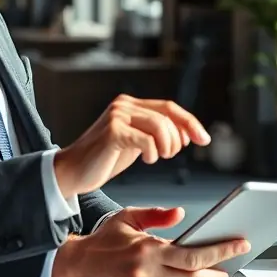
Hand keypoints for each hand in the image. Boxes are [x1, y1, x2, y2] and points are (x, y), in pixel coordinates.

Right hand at [51, 206, 249, 276]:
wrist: (76, 265)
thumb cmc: (104, 240)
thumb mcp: (129, 217)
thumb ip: (158, 215)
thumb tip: (181, 214)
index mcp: (148, 250)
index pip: (194, 255)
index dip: (221, 251)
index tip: (239, 245)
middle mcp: (146, 274)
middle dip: (216, 275)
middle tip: (227, 270)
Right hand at [54, 94, 210, 197]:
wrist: (72, 172)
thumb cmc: (103, 159)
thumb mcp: (135, 142)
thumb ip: (155, 134)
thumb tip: (186, 134)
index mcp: (131, 104)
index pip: (169, 107)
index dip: (190, 122)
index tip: (204, 139)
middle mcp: (124, 105)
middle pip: (168, 114)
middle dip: (179, 137)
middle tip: (171, 154)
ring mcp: (117, 116)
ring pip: (159, 125)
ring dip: (167, 145)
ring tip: (159, 157)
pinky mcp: (112, 131)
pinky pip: (145, 139)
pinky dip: (153, 152)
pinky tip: (147, 159)